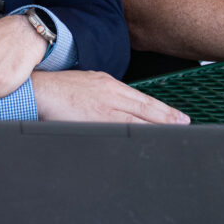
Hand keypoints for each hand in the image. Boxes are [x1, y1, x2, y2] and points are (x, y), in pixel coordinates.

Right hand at [29, 70, 189, 125]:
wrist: (39, 90)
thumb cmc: (60, 88)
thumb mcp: (89, 82)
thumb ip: (107, 94)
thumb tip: (121, 108)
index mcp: (110, 85)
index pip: (143, 100)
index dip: (164, 110)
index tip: (179, 117)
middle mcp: (110, 95)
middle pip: (145, 109)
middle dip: (167, 118)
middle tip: (185, 125)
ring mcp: (102, 109)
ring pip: (136, 120)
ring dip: (155, 128)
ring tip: (172, 134)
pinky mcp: (92, 120)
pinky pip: (118, 130)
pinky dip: (133, 136)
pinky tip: (142, 141)